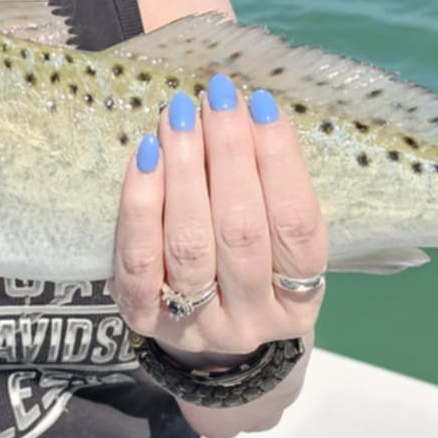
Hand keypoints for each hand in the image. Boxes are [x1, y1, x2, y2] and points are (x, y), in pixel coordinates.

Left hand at [111, 76, 327, 363]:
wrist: (202, 339)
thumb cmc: (249, 271)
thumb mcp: (275, 246)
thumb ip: (269, 193)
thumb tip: (246, 111)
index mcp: (298, 302)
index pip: (296, 226)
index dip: (281, 161)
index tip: (262, 104)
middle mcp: (251, 319)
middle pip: (240, 232)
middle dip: (229, 154)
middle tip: (217, 97)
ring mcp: (197, 324)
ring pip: (190, 244)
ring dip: (185, 169)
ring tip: (180, 116)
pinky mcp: (145, 320)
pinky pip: (140, 260)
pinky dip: (141, 205)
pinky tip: (146, 156)